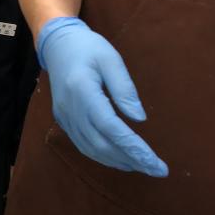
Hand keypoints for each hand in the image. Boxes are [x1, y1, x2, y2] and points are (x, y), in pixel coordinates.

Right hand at [37, 17, 167, 176]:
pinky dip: (101, 155)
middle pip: (101, 143)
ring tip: (141, 166)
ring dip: (116, 161)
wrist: (57, 45)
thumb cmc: (88, 47)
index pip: (110, 127)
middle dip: (130, 159)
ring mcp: (63, 116)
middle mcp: (70, 109)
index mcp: (83, 91)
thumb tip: (139, 119)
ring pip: (90, 148)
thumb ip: (124, 89)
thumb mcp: (111, 59)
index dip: (133, 147)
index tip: (155, 162)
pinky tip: (118, 157)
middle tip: (156, 169)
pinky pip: (82, 144)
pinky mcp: (62, 119)